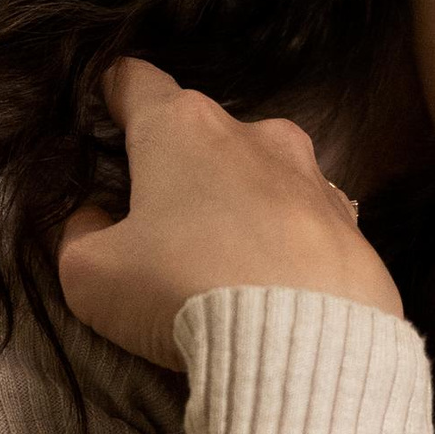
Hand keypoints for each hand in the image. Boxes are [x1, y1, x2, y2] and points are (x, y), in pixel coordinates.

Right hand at [56, 57, 404, 367]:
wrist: (300, 352)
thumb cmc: (182, 295)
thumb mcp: (90, 274)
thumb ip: (81, 233)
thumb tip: (97, 217)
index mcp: (182, 127)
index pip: (134, 81)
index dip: (113, 96)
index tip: (107, 121)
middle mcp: (255, 135)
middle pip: (204, 133)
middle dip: (183, 168)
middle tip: (166, 226)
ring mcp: (314, 179)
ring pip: (265, 174)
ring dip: (245, 203)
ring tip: (232, 262)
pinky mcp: (354, 229)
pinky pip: (311, 223)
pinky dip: (292, 243)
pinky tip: (283, 284)